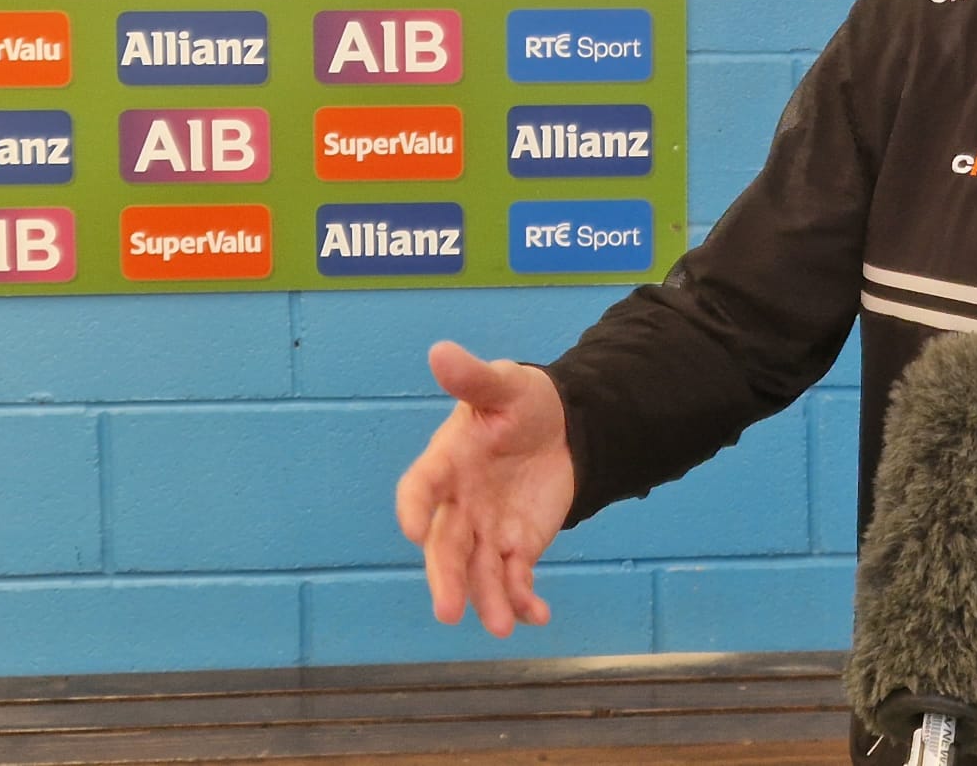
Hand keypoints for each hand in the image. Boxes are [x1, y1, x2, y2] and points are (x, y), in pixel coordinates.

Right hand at [396, 340, 576, 635]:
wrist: (562, 425)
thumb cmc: (521, 402)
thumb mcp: (503, 384)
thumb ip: (473, 377)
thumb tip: (440, 350)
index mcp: (446, 462)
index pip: (420, 487)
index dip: (414, 508)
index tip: (414, 529)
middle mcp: (459, 503)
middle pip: (446, 546)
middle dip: (447, 578)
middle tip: (449, 610)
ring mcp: (486, 529)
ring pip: (479, 571)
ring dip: (487, 600)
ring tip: (502, 626)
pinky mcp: (517, 545)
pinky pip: (515, 577)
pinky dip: (524, 598)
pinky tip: (538, 616)